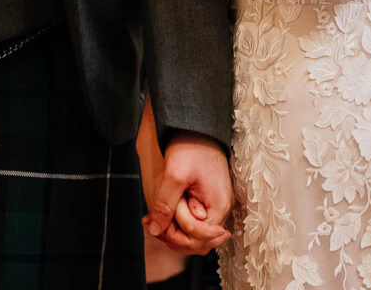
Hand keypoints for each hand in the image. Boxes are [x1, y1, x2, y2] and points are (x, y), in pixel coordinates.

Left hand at [144, 132, 232, 253]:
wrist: (196, 128)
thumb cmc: (189, 148)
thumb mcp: (174, 175)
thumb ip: (165, 205)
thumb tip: (155, 231)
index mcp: (217, 206)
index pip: (200, 239)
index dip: (177, 235)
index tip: (158, 224)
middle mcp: (219, 210)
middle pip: (199, 242)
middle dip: (174, 237)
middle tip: (151, 223)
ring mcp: (213, 206)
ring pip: (194, 234)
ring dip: (172, 231)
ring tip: (151, 219)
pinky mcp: (205, 201)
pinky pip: (193, 221)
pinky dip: (175, 221)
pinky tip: (157, 214)